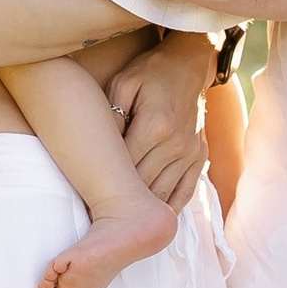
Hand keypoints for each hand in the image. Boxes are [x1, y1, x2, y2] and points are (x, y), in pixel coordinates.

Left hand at [106, 35, 211, 207]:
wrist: (188, 66)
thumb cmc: (149, 73)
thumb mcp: (123, 83)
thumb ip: (112, 113)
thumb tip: (102, 147)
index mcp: (156, 125)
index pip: (125, 166)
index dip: (104, 184)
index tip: (87, 196)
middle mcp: (176, 144)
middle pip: (142, 184)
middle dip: (120, 201)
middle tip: (100, 215)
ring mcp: (190, 153)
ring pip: (161, 194)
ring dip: (141, 210)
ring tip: (121, 221)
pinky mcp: (199, 158)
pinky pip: (184, 193)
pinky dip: (167, 208)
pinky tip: (151, 216)